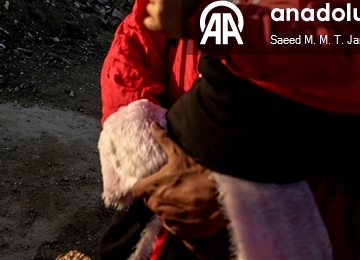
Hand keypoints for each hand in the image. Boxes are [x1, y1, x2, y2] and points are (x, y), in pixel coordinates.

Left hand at [130, 123, 226, 240]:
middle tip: (173, 188)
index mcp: (154, 188)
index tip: (150, 183)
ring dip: (169, 208)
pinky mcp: (181, 233)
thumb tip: (152, 126)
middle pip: (151, 202)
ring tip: (185, 199)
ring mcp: (169, 221)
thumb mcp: (181, 154)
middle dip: (158, 196)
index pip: (137, 190)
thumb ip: (164, 140)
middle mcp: (157, 206)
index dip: (143, 186)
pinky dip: (180, 221)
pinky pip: (174, 226)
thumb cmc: (200, 175)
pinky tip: (191, 212)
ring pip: (163, 214)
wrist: (223, 199)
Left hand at [144, 0, 202, 38]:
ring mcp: (157, 13)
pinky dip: (153, 22)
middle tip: (169, 2)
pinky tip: (163, 21)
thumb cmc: (198, 2)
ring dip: (156, 9)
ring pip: (149, 7)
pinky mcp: (156, 25)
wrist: (202, 23)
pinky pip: (147, 21)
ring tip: (168, 12)